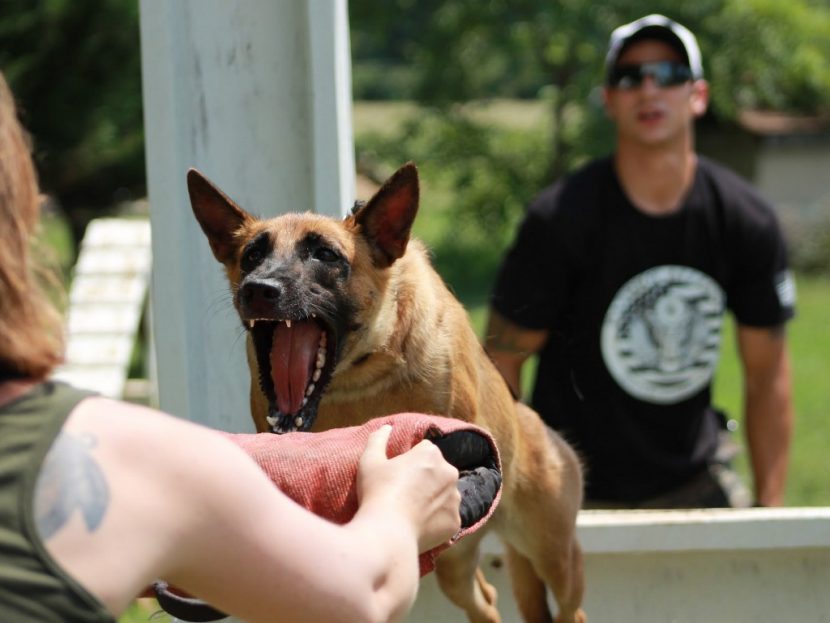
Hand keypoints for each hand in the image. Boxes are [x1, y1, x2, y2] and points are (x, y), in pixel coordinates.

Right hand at [358, 425, 460, 551]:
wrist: (387, 532)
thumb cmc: (377, 492)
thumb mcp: (370, 461)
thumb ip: (378, 439)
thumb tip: (387, 428)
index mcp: (431, 454)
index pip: (424, 450)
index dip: (410, 462)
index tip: (397, 475)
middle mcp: (450, 472)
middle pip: (437, 471)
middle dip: (426, 478)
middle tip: (404, 493)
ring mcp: (455, 498)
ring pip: (445, 494)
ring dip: (434, 499)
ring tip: (411, 511)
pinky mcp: (455, 522)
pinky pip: (447, 517)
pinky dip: (436, 520)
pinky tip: (418, 525)